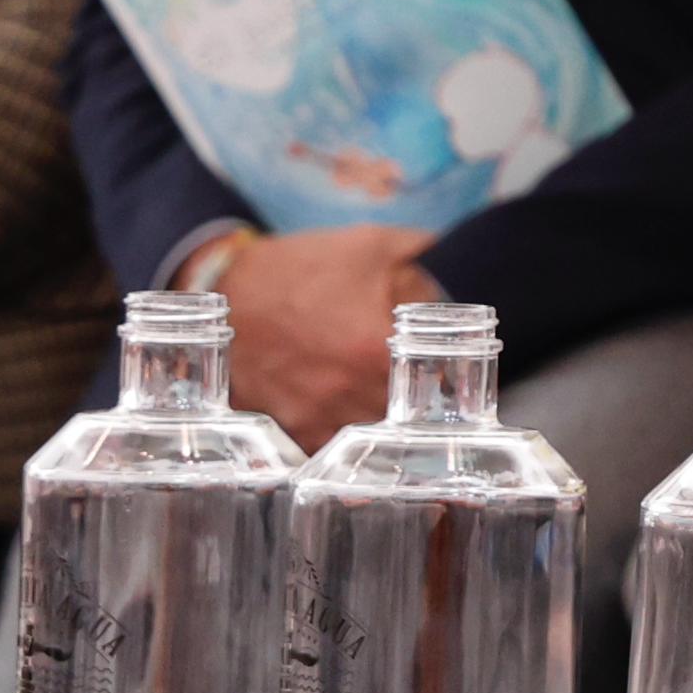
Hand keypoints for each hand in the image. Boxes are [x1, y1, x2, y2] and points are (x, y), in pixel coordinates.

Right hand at [211, 225, 437, 439]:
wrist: (228, 285)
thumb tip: (465, 262)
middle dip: (410, 407)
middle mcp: (345, 394)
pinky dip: (338, 432)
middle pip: (400, 419)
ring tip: (375, 399)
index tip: (443, 373)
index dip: (442, 381)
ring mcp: (312, 415)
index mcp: (375, 354)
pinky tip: (342, 410)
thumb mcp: (373, 247)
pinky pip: (324, 445)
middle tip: (413, 389)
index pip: (432, 385)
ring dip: (375, 422)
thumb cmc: (304, 266)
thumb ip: (428, 257)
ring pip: (364, 439)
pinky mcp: (285, 424)